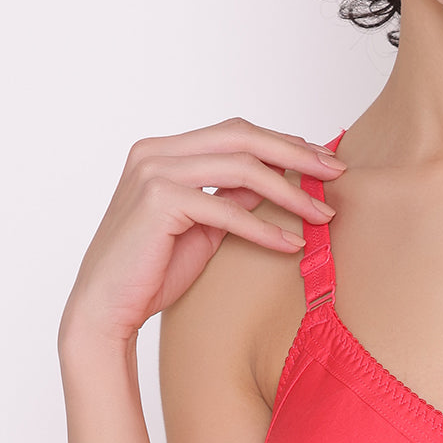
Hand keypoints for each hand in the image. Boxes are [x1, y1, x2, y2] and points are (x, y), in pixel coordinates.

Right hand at [59, 117, 345, 346]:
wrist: (107, 309)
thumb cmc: (152, 270)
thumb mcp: (204, 226)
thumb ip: (232, 197)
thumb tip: (275, 183)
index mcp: (164, 150)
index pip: (236, 132)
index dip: (284, 143)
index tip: (323, 160)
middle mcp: (155, 152)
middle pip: (243, 136)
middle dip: (296, 153)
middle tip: (336, 172)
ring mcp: (154, 172)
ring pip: (241, 168)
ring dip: (290, 192)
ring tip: (322, 213)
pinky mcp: (158, 201)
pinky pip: (227, 209)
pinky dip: (264, 227)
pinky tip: (291, 243)